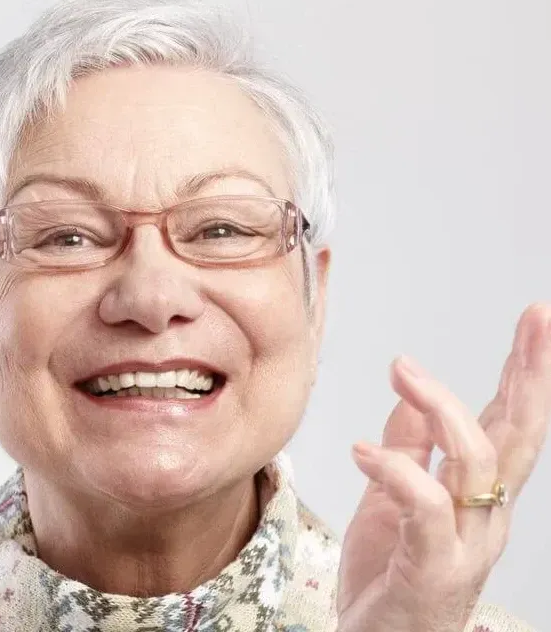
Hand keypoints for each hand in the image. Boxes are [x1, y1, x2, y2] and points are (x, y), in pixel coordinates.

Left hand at [336, 303, 550, 631]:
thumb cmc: (389, 576)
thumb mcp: (392, 501)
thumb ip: (408, 451)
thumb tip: (410, 398)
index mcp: (478, 496)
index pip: (509, 424)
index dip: (525, 373)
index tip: (537, 321)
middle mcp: (486, 516)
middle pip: (518, 436)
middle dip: (530, 375)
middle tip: (538, 320)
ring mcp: (466, 544)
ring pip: (476, 464)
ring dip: (444, 409)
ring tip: (403, 371)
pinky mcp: (434, 568)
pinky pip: (425, 508)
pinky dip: (397, 470)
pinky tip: (362, 450)